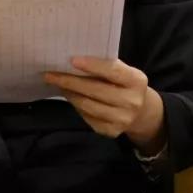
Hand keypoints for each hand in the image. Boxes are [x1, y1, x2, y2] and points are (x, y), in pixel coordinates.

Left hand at [44, 57, 164, 152]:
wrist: (142, 112)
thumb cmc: (127, 85)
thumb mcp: (125, 72)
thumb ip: (107, 68)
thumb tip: (75, 63)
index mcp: (136, 81)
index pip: (113, 71)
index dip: (92, 65)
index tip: (72, 60)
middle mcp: (131, 102)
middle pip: (96, 90)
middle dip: (71, 81)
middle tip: (50, 75)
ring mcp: (121, 119)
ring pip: (88, 105)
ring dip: (70, 93)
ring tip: (57, 84)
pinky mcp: (111, 131)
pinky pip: (87, 116)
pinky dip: (76, 105)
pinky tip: (70, 96)